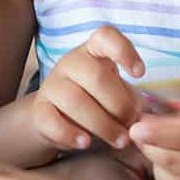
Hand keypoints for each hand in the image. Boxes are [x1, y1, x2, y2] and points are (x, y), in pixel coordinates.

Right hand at [33, 27, 145, 154]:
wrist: (54, 118)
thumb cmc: (94, 100)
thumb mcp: (114, 92)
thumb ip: (129, 99)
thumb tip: (139, 114)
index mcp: (92, 51)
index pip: (105, 37)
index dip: (124, 51)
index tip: (140, 73)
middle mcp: (70, 63)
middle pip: (96, 76)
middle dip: (119, 104)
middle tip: (131, 124)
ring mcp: (52, 85)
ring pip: (76, 101)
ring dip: (103, 125)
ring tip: (118, 140)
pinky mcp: (39, 110)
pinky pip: (53, 121)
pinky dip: (71, 135)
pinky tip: (85, 143)